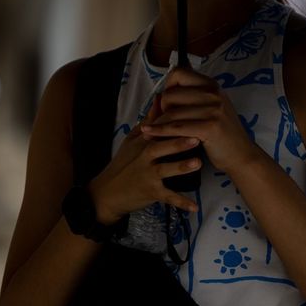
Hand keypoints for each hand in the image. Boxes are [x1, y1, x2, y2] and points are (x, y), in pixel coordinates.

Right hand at [89, 102, 201, 224]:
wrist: (107, 193)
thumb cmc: (123, 163)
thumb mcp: (132, 140)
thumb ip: (149, 121)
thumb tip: (161, 98)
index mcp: (143, 142)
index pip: (158, 128)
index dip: (174, 122)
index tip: (191, 115)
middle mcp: (145, 157)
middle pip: (162, 147)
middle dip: (178, 142)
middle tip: (197, 136)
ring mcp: (148, 175)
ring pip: (166, 170)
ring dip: (181, 167)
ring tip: (198, 163)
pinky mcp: (150, 192)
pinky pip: (168, 197)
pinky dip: (181, 203)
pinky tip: (195, 207)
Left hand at [139, 67, 260, 174]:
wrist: (241, 155)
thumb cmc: (221, 134)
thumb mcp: (210, 109)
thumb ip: (191, 99)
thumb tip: (159, 95)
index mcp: (212, 85)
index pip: (179, 73)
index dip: (167, 86)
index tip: (167, 102)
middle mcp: (213, 93)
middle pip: (171, 94)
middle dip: (161, 109)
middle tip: (162, 121)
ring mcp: (213, 109)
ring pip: (171, 112)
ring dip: (157, 123)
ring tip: (149, 131)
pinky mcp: (209, 126)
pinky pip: (176, 127)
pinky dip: (159, 131)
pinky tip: (149, 133)